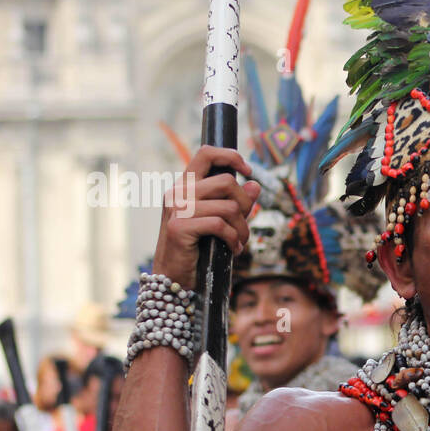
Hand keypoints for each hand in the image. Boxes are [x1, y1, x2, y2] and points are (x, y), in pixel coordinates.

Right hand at [153, 146, 259, 289]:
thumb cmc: (198, 248)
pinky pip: (220, 225)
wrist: (174, 276)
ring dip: (242, 228)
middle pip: (227, 181)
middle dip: (245, 205)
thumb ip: (235, 202)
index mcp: (185, 185)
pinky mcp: (179, 227)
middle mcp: (178, 192)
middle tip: (244, 225)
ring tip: (240, 241)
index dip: (231, 156)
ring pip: (228, 207)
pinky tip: (233, 249)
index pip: (206, 154)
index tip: (248, 171)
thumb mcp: (218, 220)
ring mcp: (177, 209)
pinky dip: (233, 239)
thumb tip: (255, 184)